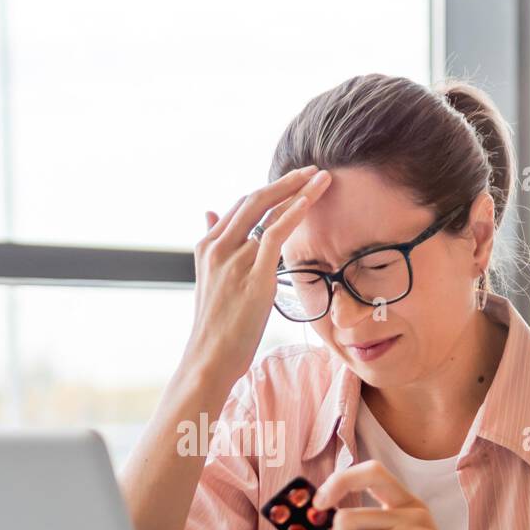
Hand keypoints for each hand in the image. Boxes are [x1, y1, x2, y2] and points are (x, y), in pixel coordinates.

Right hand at [184, 166, 331, 385]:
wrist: (208, 360)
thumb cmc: (215, 328)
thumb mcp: (209, 281)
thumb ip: (214, 245)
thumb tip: (210, 212)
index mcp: (207, 248)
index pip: (240, 207)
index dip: (268, 190)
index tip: (293, 181)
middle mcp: (218, 247)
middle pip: (253, 200)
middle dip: (285, 181)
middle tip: (311, 170)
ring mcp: (234, 260)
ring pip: (266, 212)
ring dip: (297, 190)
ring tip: (321, 178)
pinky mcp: (253, 276)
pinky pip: (274, 234)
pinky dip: (293, 213)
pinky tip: (309, 199)